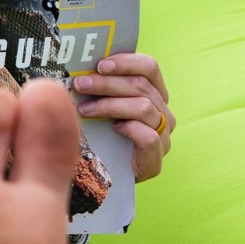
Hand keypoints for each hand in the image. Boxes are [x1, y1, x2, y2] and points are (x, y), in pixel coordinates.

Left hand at [72, 53, 173, 182]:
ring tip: (85, 109)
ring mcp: (164, 138)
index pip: (150, 68)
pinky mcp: (155, 161)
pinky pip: (148, 136)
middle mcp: (164, 114)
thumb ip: (100, 89)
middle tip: (81, 84)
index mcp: (155, 96)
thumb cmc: (100, 138)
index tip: (100, 64)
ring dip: (110, 105)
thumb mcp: (101, 108)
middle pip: (142, 87)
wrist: (103, 181)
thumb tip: (80, 69)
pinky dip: (129, 128)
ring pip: (144, 108)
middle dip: (107, 83)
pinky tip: (113, 129)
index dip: (126, 62)